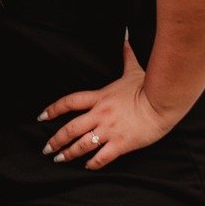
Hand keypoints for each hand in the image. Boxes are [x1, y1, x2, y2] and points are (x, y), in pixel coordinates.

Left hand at [39, 42, 176, 170]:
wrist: (163, 102)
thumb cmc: (148, 86)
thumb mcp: (133, 70)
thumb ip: (126, 56)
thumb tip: (125, 38)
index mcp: (99, 97)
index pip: (69, 102)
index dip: (53, 109)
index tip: (41, 117)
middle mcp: (99, 114)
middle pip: (70, 128)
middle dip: (56, 139)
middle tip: (46, 149)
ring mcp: (109, 130)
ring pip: (82, 144)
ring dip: (69, 153)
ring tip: (59, 159)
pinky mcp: (122, 143)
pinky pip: (102, 157)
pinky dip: (93, 163)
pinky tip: (86, 166)